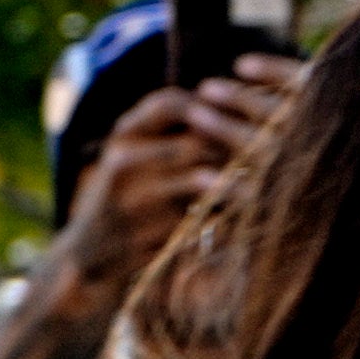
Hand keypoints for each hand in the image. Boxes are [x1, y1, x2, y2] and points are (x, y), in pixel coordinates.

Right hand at [58, 53, 295, 336]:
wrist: (91, 255)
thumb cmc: (129, 197)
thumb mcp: (138, 155)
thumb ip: (172, 132)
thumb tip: (238, 106)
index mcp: (122, 135)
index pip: (170, 103)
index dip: (211, 107)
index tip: (241, 117)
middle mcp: (122, 162)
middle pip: (195, 141)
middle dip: (233, 148)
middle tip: (268, 152)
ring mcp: (134, 201)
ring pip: (201, 180)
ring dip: (235, 182)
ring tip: (262, 182)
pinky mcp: (147, 236)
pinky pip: (198, 221)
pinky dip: (224, 217)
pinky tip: (243, 216)